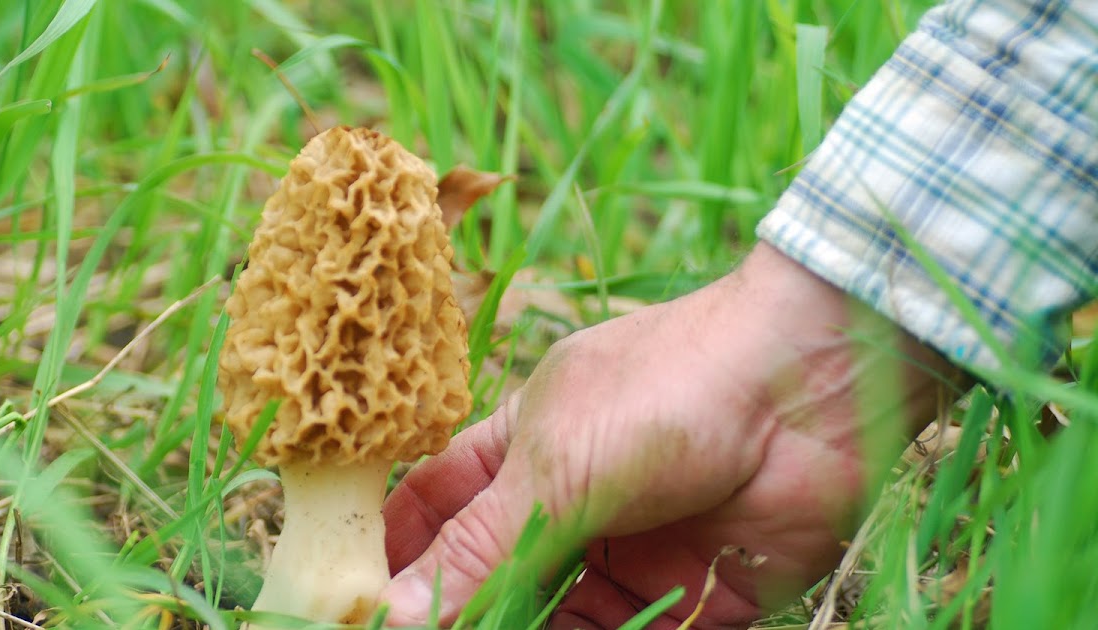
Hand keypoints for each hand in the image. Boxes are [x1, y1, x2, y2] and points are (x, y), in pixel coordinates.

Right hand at [379, 244, 962, 628]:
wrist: (810, 388)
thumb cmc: (662, 393)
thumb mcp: (553, 468)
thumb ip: (478, 549)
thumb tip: (392, 613)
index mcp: (520, 449)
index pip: (435, 509)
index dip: (395, 556)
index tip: (354, 608)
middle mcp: (567, 504)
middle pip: (491, 579)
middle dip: (456, 617)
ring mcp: (626, 552)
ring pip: (552, 619)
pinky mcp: (688, 597)